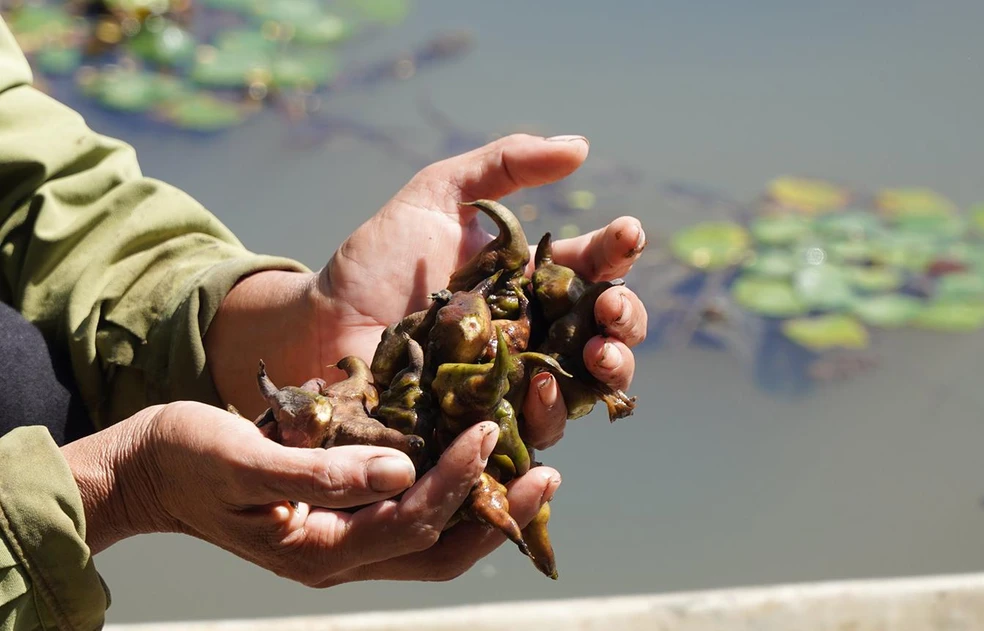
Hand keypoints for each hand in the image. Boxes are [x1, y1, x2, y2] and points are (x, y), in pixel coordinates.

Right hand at [63, 401, 559, 583]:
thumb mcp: (242, 460)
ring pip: (432, 544)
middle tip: (548, 475)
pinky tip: (474, 462)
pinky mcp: (342, 521)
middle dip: (497, 517)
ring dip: (483, 511)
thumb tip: (402, 470)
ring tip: (530, 472)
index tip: (491, 431)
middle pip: (439, 552)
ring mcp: (343, 545)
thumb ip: (318, 474)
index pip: (411, 524)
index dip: (457, 482)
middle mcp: (340, 559)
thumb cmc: (185, 457)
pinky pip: (410, 520)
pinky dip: (450, 496)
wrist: (146, 472)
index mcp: (318, 551)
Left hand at [207, 134, 648, 448]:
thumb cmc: (374, 262)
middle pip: (603, 333)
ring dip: (607, 368)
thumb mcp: (436, 195)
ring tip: (598, 350)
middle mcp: (532, 336)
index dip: (617, 252)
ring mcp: (511, 387)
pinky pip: (534, 431)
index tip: (624, 232)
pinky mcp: (484, 429)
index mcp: (528, 283)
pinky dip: (552, 412)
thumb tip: (581, 146)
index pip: (593, 268)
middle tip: (611, 307)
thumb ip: (502, 165)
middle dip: (624, 318)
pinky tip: (545, 386)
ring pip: (583, 387)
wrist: (318, 323)